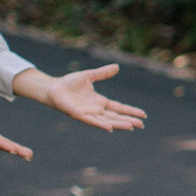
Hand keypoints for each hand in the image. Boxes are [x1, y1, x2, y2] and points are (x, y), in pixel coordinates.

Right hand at [0, 100, 32, 159]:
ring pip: (2, 144)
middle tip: (28, 155)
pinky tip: (19, 151)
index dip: (1, 144)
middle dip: (14, 150)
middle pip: (1, 144)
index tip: (13, 150)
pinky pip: (1, 142)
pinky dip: (10, 146)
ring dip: (16, 150)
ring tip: (30, 155)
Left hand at [27, 64, 148, 132]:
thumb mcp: (89, 76)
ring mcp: (88, 113)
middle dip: (129, 120)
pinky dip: (101, 124)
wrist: (52, 88)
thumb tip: (117, 67)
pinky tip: (110, 128)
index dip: (130, 111)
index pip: (119, 108)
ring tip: (131, 127)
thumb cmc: (69, 83)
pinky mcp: (78, 115)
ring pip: (107, 121)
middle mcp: (96, 110)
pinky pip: (92, 121)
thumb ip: (102, 73)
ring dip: (119, 124)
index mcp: (100, 102)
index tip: (143, 115)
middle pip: (116, 116)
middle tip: (141, 125)